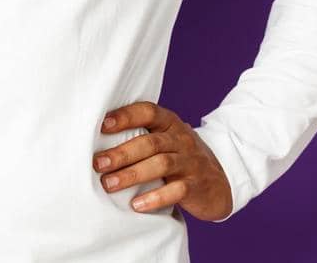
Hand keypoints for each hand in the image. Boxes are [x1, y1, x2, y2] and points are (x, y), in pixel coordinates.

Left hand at [94, 101, 232, 220]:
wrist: (221, 182)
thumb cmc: (180, 159)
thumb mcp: (167, 141)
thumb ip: (142, 137)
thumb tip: (96, 141)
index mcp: (170, 123)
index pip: (148, 112)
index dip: (125, 116)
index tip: (102, 125)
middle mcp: (181, 139)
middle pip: (149, 142)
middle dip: (121, 153)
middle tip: (97, 163)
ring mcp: (191, 162)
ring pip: (161, 164)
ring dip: (132, 174)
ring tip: (109, 184)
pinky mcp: (196, 186)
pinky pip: (176, 190)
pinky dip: (155, 197)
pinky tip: (137, 205)